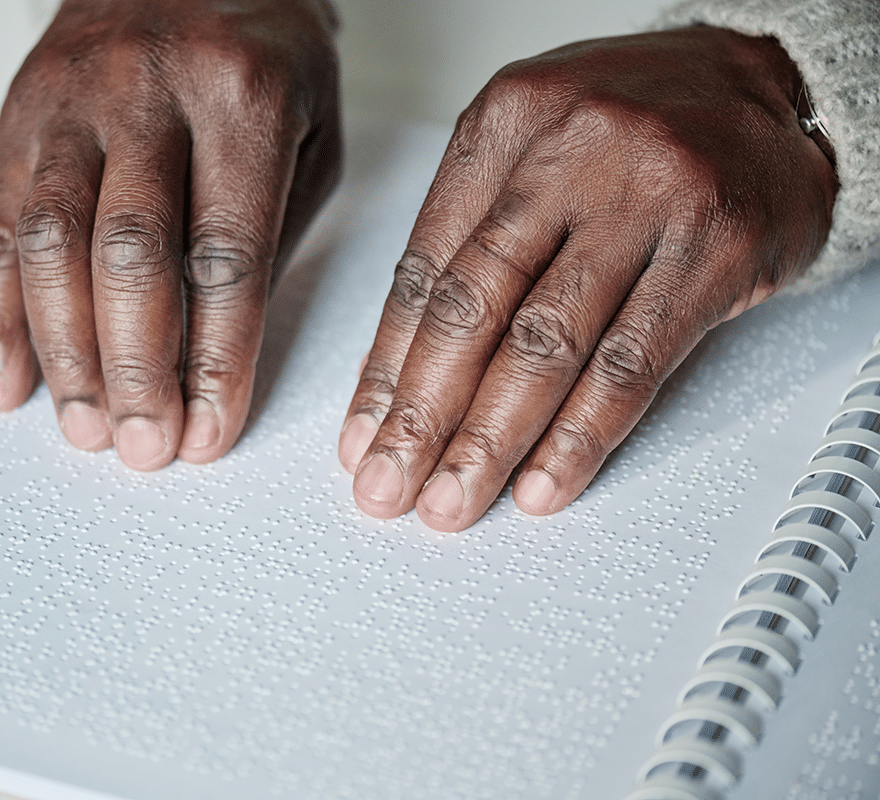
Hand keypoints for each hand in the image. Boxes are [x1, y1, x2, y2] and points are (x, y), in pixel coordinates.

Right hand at [0, 0, 340, 469]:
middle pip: (129, 255)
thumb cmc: (261, 58)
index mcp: (241, 97)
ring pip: (49, 244)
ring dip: (62, 353)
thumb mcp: (308, 133)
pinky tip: (7, 376)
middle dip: (133, 369)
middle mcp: (146, 91)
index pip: (225, 254)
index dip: (215, 358)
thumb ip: (268, 236)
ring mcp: (69, 100)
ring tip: (82, 428)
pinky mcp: (17, 116)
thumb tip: (212, 359)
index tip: (208, 430)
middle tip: (142, 447)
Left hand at [339, 27, 837, 531]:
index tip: (362, 437)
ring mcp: (646, 197)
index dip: (386, 368)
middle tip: (389, 485)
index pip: (424, 270)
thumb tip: (397, 370)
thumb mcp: (532, 151)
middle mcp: (568, 153)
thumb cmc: (638, 127)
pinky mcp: (715, 247)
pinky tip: (541, 483)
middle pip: (473, 309)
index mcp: (504, 125)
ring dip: (488, 440)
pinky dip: (580, 436)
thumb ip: (467, 244)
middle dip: (421, 415)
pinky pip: (632, 363)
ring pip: (545, 345)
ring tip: (451, 500)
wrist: (775, 88)